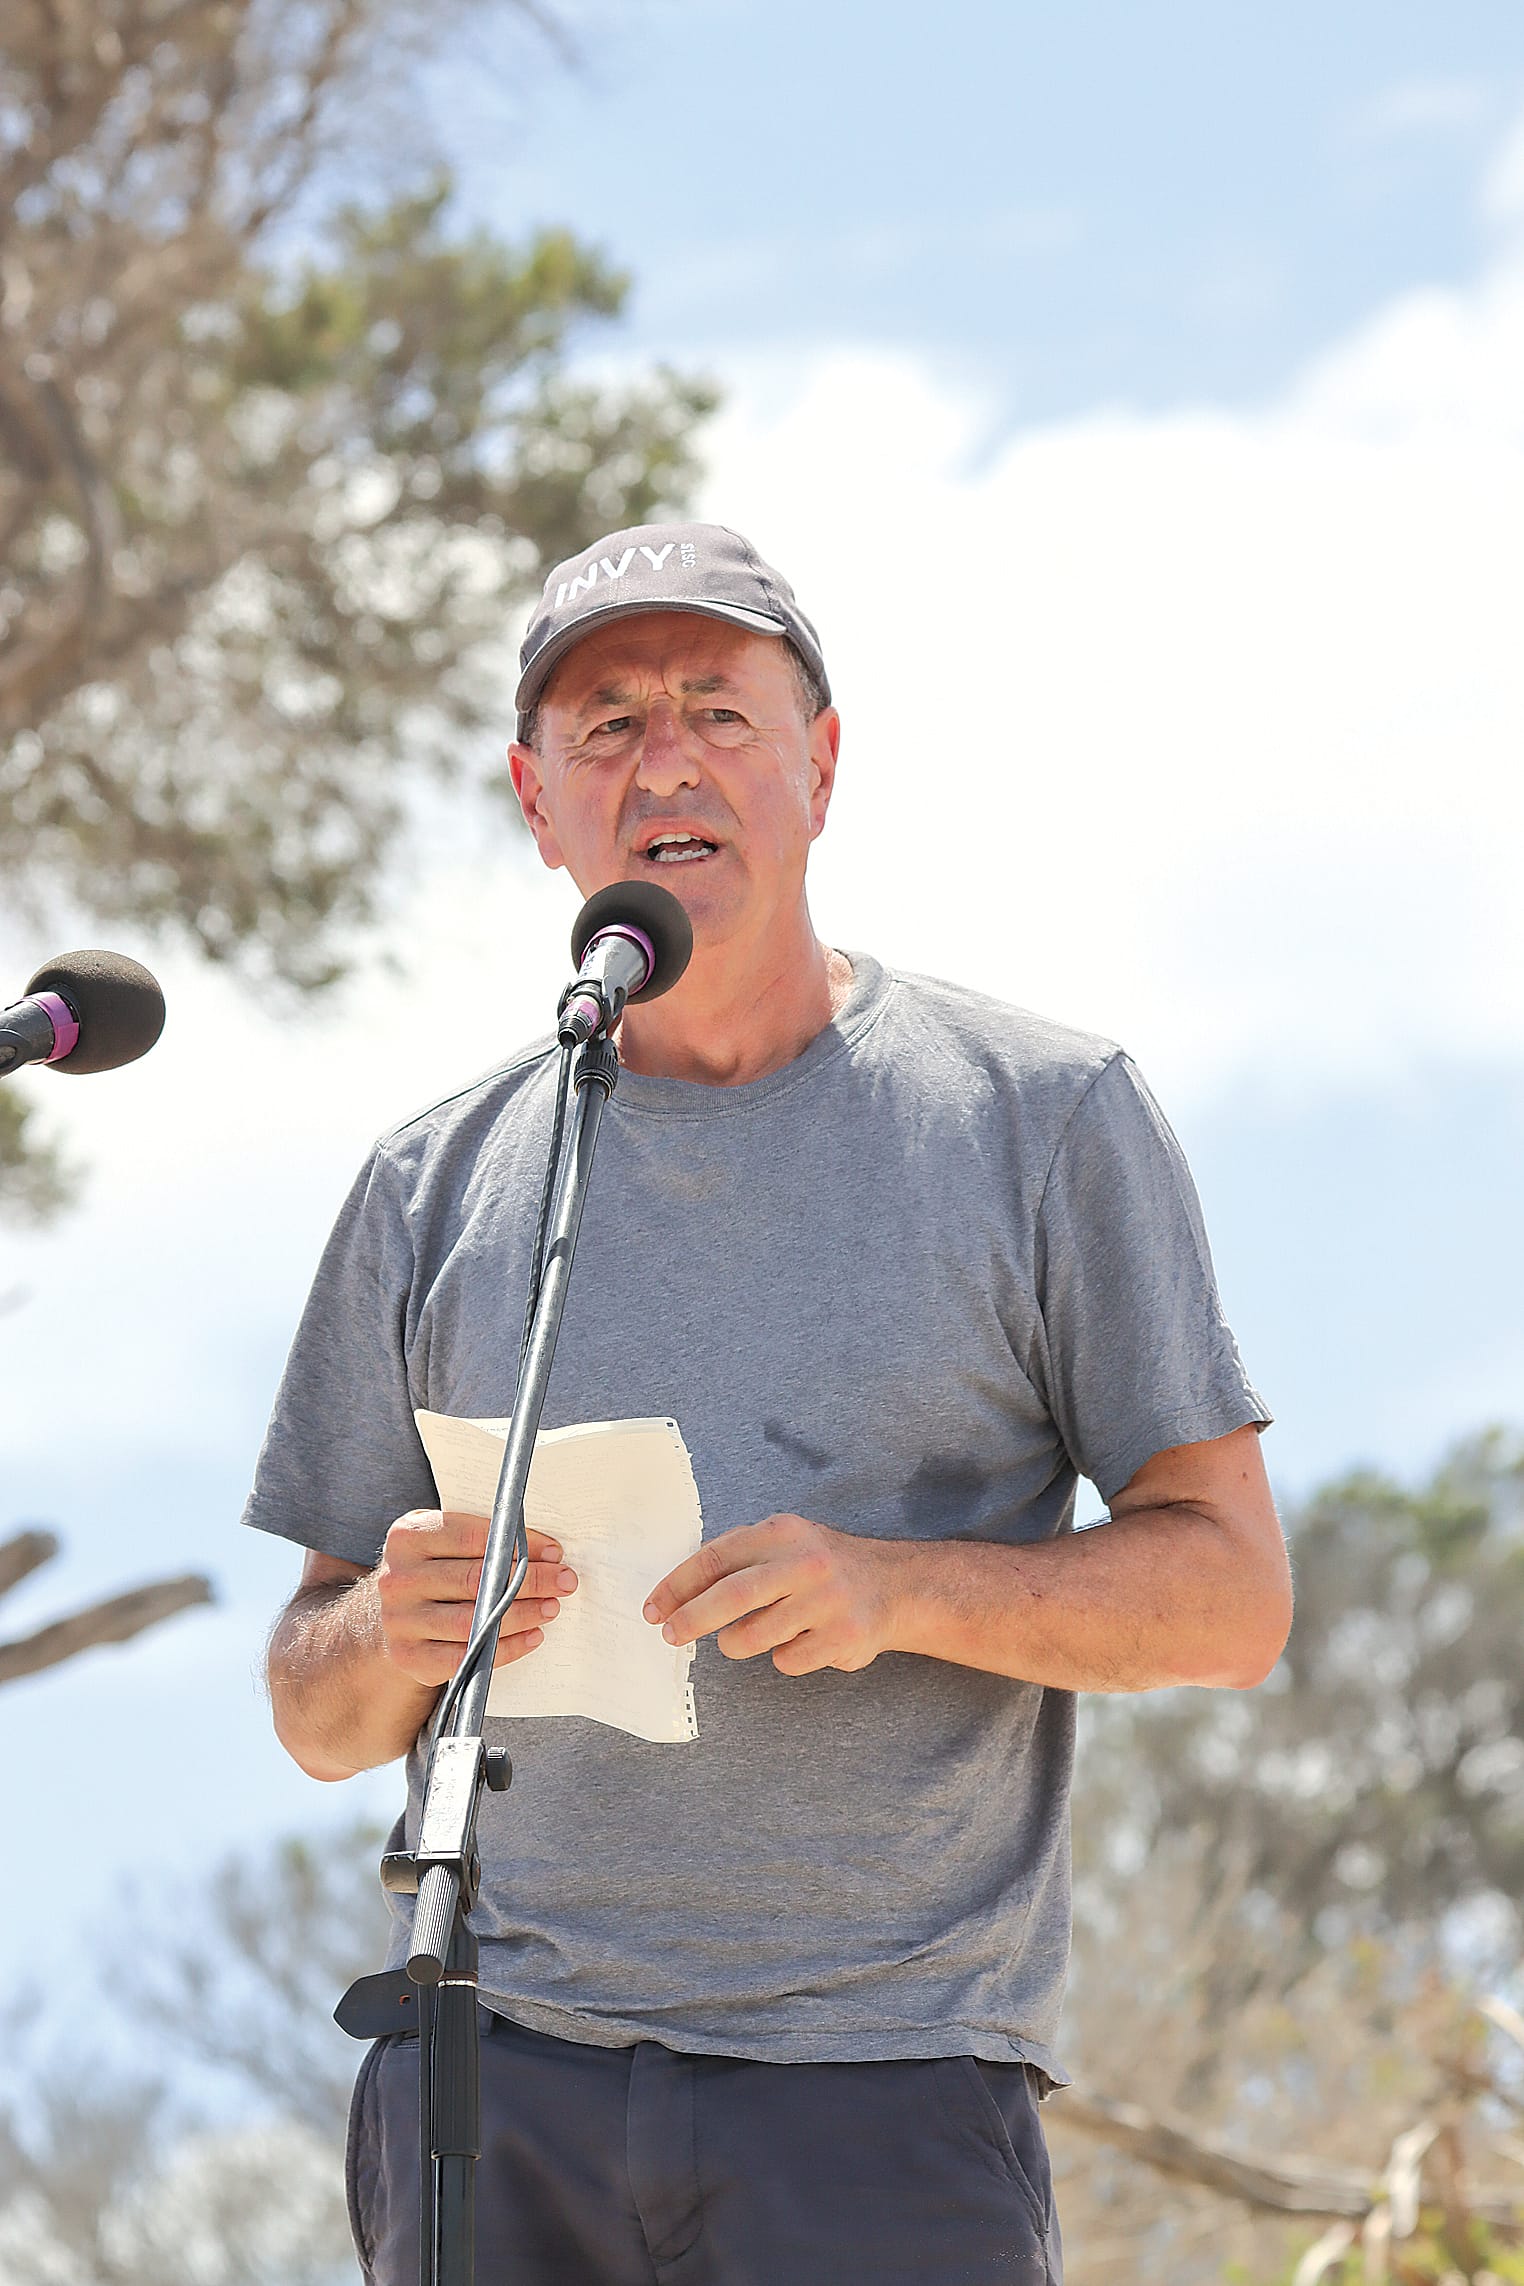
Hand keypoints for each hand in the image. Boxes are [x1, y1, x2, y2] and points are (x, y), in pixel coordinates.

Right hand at [375, 1510, 577, 1687]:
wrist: (390, 1617)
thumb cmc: (433, 1572)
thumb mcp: (445, 1543)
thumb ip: (485, 1540)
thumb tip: (546, 1552)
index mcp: (407, 1537)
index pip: (473, 1537)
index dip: (519, 1544)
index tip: (554, 1552)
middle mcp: (398, 1578)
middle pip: (476, 1579)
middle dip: (531, 1580)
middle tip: (565, 1580)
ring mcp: (400, 1620)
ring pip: (473, 1619)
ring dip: (523, 1614)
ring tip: (552, 1607)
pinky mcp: (410, 1656)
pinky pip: (467, 1655)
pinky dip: (506, 1647)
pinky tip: (532, 1636)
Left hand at [642, 1513, 904, 1676]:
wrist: (896, 1586)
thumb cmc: (823, 1565)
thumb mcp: (786, 1541)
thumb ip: (739, 1555)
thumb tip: (677, 1589)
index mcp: (783, 1532)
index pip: (716, 1557)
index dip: (678, 1586)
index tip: (654, 1609)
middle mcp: (806, 1562)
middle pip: (733, 1596)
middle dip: (692, 1619)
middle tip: (670, 1635)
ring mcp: (827, 1601)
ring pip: (754, 1636)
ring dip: (737, 1643)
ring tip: (744, 1638)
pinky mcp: (842, 1638)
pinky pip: (787, 1660)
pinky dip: (781, 1657)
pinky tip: (800, 1641)